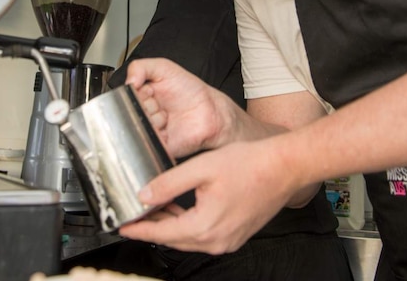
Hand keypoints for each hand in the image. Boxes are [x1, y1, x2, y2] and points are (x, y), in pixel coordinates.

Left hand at [119, 138, 296, 253]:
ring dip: (170, 226)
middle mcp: (216, 240)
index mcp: (204, 226)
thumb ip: (169, 183)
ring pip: (188, 239)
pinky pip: (203, 236)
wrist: (284, 167)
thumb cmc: (251, 164)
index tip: (123, 225)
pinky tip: (180, 208)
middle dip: (151, 227)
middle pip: (173, 240)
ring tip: (154, 209)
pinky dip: (188, 225)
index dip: (138, 228)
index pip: (160, 233)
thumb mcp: (202, 168)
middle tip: (134, 216)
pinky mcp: (235, 235)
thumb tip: (144, 195)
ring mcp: (227, 241)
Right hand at [125, 57, 233, 157]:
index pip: (125, 96)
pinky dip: (155, 134)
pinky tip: (166, 128)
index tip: (149, 90)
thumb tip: (127, 81)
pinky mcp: (157, 145)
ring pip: (138, 126)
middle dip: (145, 106)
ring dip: (152, 120)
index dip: (137, 93)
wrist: (211, 112)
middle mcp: (144, 113)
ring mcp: (150, 129)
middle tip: (159, 103)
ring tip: (166, 116)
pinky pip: (147, 142)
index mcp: (142, 96)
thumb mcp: (164, 67)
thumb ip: (141, 67)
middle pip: (131, 112)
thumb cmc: (190, 90)